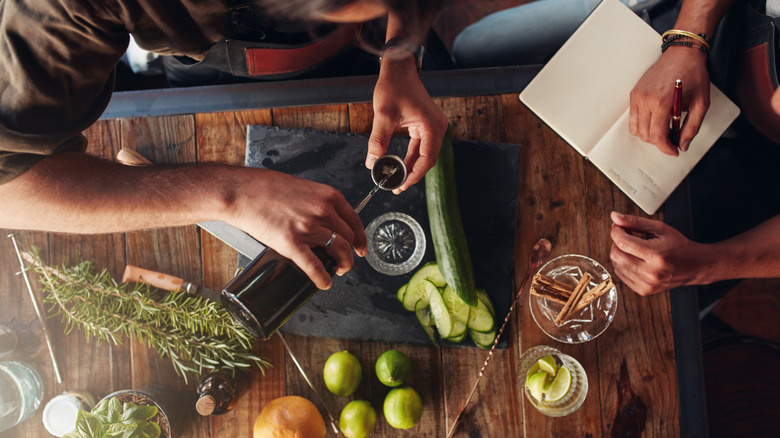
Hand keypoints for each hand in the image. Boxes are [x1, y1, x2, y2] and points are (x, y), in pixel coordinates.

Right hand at [229, 169, 366, 289]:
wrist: (242, 192)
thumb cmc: (266, 187)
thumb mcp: (302, 188)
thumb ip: (316, 202)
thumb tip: (323, 219)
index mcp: (328, 196)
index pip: (354, 220)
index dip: (360, 238)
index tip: (360, 247)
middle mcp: (323, 211)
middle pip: (348, 237)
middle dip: (350, 253)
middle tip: (345, 260)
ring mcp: (308, 227)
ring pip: (339, 251)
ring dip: (343, 264)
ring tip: (339, 270)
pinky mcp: (292, 243)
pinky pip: (315, 266)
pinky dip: (323, 277)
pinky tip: (324, 282)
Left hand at [367, 51, 448, 192]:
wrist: (398, 68)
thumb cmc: (394, 86)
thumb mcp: (383, 116)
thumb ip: (378, 141)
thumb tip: (372, 163)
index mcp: (432, 126)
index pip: (427, 159)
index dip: (414, 175)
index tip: (401, 185)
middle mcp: (437, 127)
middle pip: (427, 159)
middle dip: (412, 174)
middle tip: (397, 186)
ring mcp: (433, 126)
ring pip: (424, 154)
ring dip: (411, 167)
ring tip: (397, 180)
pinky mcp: (425, 125)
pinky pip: (420, 146)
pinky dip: (410, 157)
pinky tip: (399, 166)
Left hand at [608, 211, 708, 295]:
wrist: (694, 266)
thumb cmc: (678, 246)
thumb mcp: (660, 228)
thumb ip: (635, 222)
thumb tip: (614, 217)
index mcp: (656, 255)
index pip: (623, 243)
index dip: (616, 232)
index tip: (618, 227)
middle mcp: (650, 272)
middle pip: (616, 255)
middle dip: (617, 242)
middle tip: (626, 236)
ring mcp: (646, 284)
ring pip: (616, 265)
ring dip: (620, 253)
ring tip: (633, 248)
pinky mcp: (643, 290)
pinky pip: (621, 275)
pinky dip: (623, 265)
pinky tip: (634, 259)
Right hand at [629, 47, 710, 155]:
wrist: (683, 53)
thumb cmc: (693, 75)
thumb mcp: (701, 103)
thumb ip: (692, 127)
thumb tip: (683, 145)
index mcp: (663, 103)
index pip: (657, 136)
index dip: (666, 148)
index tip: (674, 151)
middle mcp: (646, 100)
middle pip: (646, 135)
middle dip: (659, 142)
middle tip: (673, 138)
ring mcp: (638, 96)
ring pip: (636, 129)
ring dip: (650, 134)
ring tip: (664, 129)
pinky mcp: (634, 94)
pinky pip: (633, 118)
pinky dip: (642, 125)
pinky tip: (656, 120)